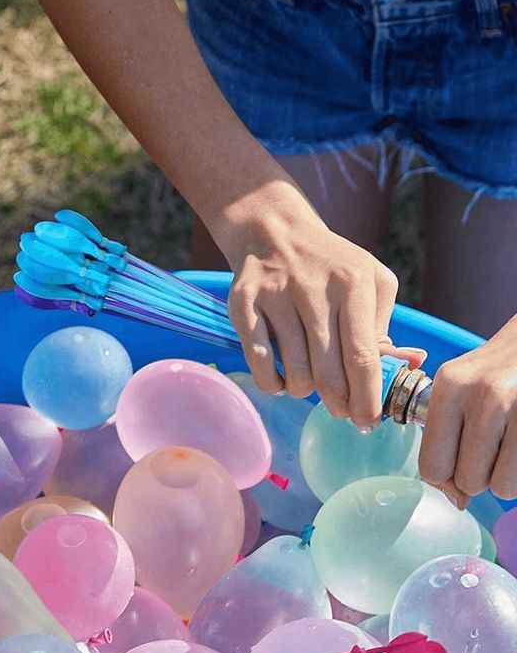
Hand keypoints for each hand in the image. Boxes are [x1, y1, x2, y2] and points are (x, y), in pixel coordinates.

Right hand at [221, 208, 424, 428]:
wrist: (275, 231)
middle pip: (329, 371)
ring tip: (309, 383)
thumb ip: (384, 326)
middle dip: (339, 403)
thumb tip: (408, 366)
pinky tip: (281, 378)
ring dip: (305, 391)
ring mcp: (276, 295)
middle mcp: (313, 287)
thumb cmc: (332, 267)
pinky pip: (261, 364)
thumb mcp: (370, 283)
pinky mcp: (244, 303)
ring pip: (296, 373)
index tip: (369, 421)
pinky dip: (273, 384)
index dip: (367, 396)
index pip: (363, 355)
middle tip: (341, 410)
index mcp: (353, 283)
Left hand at [419, 316, 516, 505]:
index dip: (446, 477)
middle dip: (480, 476)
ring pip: (501, 486)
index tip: (460, 463)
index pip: (432, 466)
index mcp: (450, 387)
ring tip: (510, 444)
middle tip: (492, 448)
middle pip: (468, 481)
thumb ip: (446, 441)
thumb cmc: (500, 371)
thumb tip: (456, 501)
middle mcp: (484, 394)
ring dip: (506, 476)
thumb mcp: (461, 388)